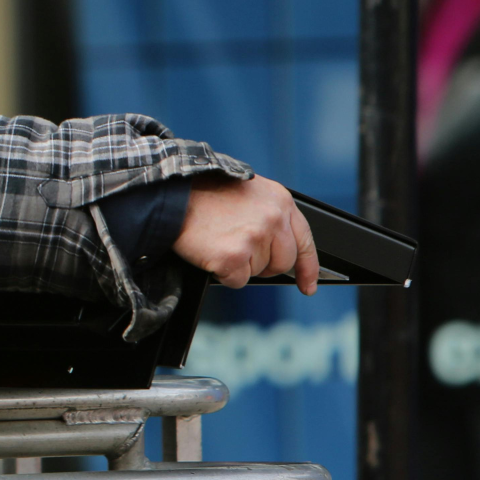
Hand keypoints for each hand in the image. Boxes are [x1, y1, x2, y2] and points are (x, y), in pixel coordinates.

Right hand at [171, 175, 317, 293]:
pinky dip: (222, 273)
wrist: (172, 194)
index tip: (308, 286)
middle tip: (238, 250)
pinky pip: (237, 280)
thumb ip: (270, 216)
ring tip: (219, 240)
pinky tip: (211, 251)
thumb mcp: (248, 194)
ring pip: (258, 272)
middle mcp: (273, 219)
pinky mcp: (234, 257)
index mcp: (280, 201)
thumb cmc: (204, 194)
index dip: (308, 268)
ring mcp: (254, 238)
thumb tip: (279, 248)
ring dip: (239, 265)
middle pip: (282, 262)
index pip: (305, 241)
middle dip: (263, 264)